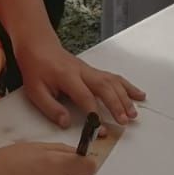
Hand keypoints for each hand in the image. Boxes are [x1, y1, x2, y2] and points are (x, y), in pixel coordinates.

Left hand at [16, 36, 142, 129]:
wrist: (38, 45)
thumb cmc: (36, 68)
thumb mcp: (35, 91)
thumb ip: (51, 108)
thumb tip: (66, 123)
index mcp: (68, 77)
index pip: (85, 97)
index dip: (94, 114)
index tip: (100, 129)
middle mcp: (83, 72)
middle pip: (105, 87)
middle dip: (117, 105)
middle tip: (125, 121)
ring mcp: (90, 70)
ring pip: (113, 81)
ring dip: (125, 97)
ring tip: (134, 113)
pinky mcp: (94, 71)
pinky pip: (114, 77)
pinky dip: (127, 86)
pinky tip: (138, 94)